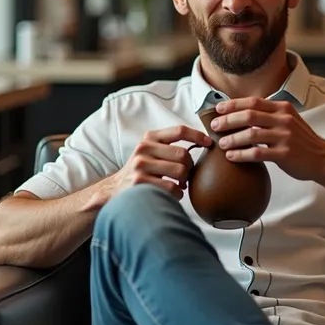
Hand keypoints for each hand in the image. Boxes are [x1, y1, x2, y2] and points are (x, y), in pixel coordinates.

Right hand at [90, 126, 211, 208]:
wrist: (115, 190)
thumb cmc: (142, 171)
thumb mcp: (152, 152)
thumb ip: (170, 146)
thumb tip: (204, 143)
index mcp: (150, 137)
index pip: (179, 130)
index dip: (198, 136)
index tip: (210, 143)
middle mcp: (144, 148)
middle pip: (183, 154)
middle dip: (190, 167)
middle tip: (186, 176)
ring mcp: (141, 164)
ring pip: (179, 171)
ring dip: (184, 182)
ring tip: (179, 185)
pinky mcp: (140, 182)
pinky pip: (172, 187)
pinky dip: (177, 194)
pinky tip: (172, 194)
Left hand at [210, 97, 324, 181]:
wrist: (323, 158)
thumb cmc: (300, 141)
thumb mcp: (288, 121)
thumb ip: (268, 116)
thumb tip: (240, 114)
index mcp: (282, 108)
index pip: (253, 102)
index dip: (233, 104)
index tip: (218, 109)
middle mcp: (284, 119)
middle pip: (249, 115)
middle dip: (228, 120)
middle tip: (214, 126)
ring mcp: (285, 136)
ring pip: (251, 134)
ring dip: (232, 139)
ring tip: (221, 144)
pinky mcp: (285, 153)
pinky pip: (257, 153)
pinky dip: (241, 154)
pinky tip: (231, 157)